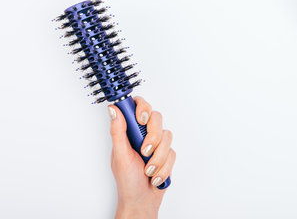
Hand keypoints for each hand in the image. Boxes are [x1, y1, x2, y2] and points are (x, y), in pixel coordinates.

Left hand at [108, 96, 175, 218]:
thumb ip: (118, 131)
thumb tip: (113, 109)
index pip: (138, 106)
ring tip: (148, 170)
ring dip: (158, 157)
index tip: (141, 120)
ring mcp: (157, 143)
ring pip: (167, 137)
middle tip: (144, 151)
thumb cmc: (127, 181)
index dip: (143, 107)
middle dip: (153, 137)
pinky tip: (154, 176)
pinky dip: (163, 167)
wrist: (141, 201)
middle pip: (157, 118)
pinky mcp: (167, 154)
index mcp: (129, 131)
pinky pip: (172, 153)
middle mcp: (143, 134)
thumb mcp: (120, 155)